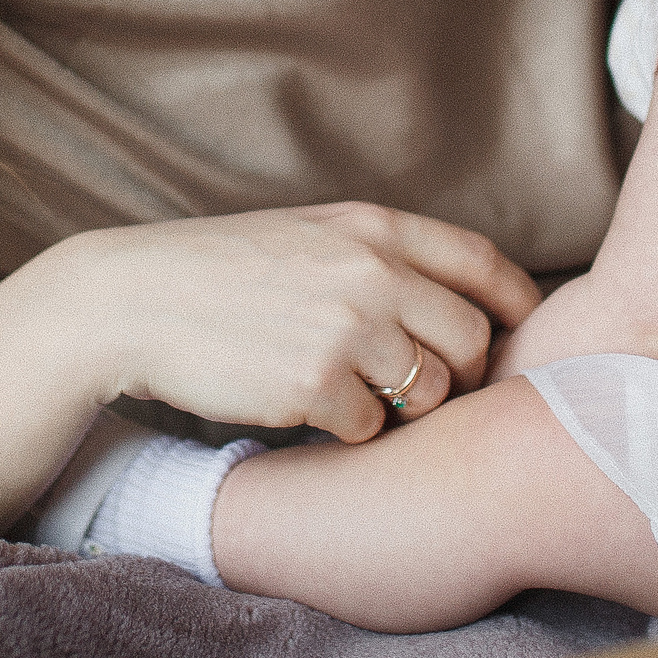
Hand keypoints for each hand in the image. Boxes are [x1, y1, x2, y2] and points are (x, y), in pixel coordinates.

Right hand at [17, 203, 541, 443]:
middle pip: (471, 339)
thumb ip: (383, 254)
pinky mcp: (314, 386)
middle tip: (428, 385)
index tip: (521, 331)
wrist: (135, 301)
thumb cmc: (226, 269)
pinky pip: (371, 427)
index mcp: (375, 228)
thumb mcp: (313, 232)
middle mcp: (372, 272)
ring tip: (361, 394)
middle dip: (461, 371)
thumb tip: (458, 291)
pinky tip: (314, 411)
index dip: (516, 304)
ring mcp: (346, 329)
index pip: (484, 264)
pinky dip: (351, 429)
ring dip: (406, 406)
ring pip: (430, 391)